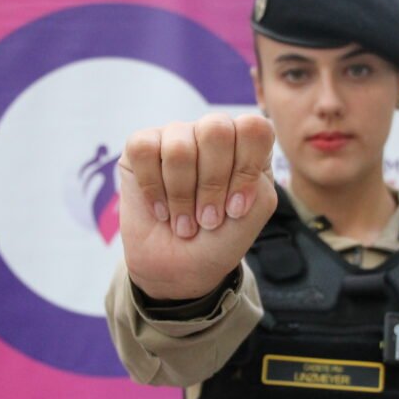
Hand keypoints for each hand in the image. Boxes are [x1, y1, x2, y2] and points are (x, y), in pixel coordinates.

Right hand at [117, 113, 276, 299]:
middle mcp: (212, 133)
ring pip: (178, 146)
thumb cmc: (219, 239)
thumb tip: (231, 151)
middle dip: (211, 184)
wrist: (179, 270)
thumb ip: (257, 177)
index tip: (236, 209)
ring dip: (181, 196)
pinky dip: (152, 189)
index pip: (254, 127)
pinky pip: (143, 150)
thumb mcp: (253, 214)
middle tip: (207, 219)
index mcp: (247, 145)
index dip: (245, 169)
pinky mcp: (141, 147)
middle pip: (215, 129)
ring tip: (184, 223)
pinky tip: (160, 210)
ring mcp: (176, 136)